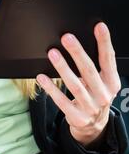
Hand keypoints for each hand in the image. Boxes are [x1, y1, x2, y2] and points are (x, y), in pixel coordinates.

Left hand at [36, 22, 120, 146]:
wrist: (94, 127)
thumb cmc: (95, 96)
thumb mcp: (103, 82)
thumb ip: (97, 65)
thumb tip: (80, 41)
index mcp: (112, 83)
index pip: (109, 59)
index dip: (104, 42)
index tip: (99, 26)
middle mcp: (103, 95)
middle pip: (89, 70)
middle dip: (77, 53)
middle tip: (67, 37)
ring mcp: (90, 108)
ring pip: (74, 85)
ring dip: (62, 68)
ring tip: (52, 53)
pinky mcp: (77, 117)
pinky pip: (61, 101)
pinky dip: (51, 88)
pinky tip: (42, 77)